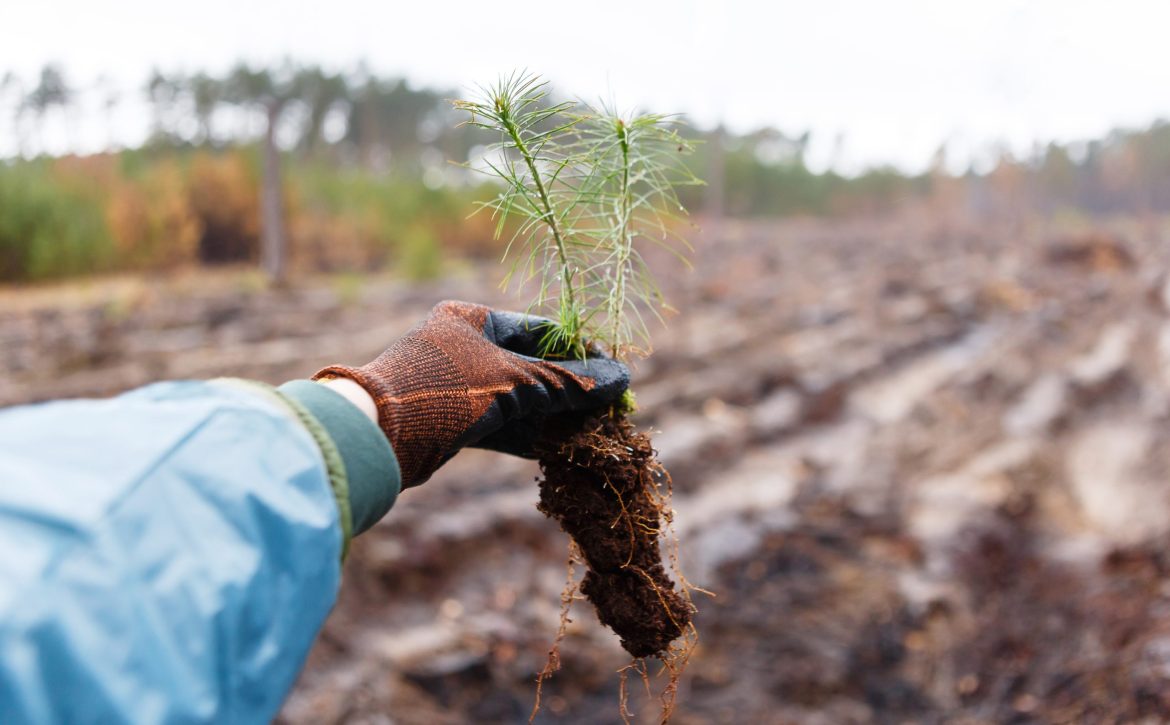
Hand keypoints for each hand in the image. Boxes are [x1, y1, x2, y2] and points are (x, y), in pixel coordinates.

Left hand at [314, 300, 628, 486]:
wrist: (375, 436)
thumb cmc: (445, 391)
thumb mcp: (514, 383)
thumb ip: (568, 383)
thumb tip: (622, 380)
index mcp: (472, 319)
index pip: (541, 330)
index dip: (581, 353)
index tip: (613, 375)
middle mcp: (463, 346)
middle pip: (533, 367)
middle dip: (570, 391)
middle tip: (608, 411)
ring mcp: (456, 385)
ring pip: (519, 399)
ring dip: (554, 416)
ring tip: (593, 433)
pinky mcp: (451, 421)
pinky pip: (501, 424)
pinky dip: (530, 435)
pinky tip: (561, 449)